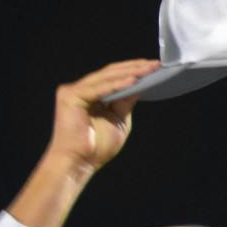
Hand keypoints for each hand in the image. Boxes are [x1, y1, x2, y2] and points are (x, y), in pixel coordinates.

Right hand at [42, 60, 157, 176]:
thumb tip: (139, 85)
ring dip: (130, 73)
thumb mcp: (119, 121)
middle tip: (156, 64)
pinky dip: (117, 84)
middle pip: (110, 74)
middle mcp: (80, 89)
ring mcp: (73, 91)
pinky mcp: (70, 96)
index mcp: (91, 94)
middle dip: (135, 68)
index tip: (154, 68)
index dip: (134, 70)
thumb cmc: (97, 146)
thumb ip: (125, 102)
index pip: (114, 77)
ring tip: (149, 69)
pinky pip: (98, 89)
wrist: (79, 162)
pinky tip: (134, 81)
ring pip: (106, 77)